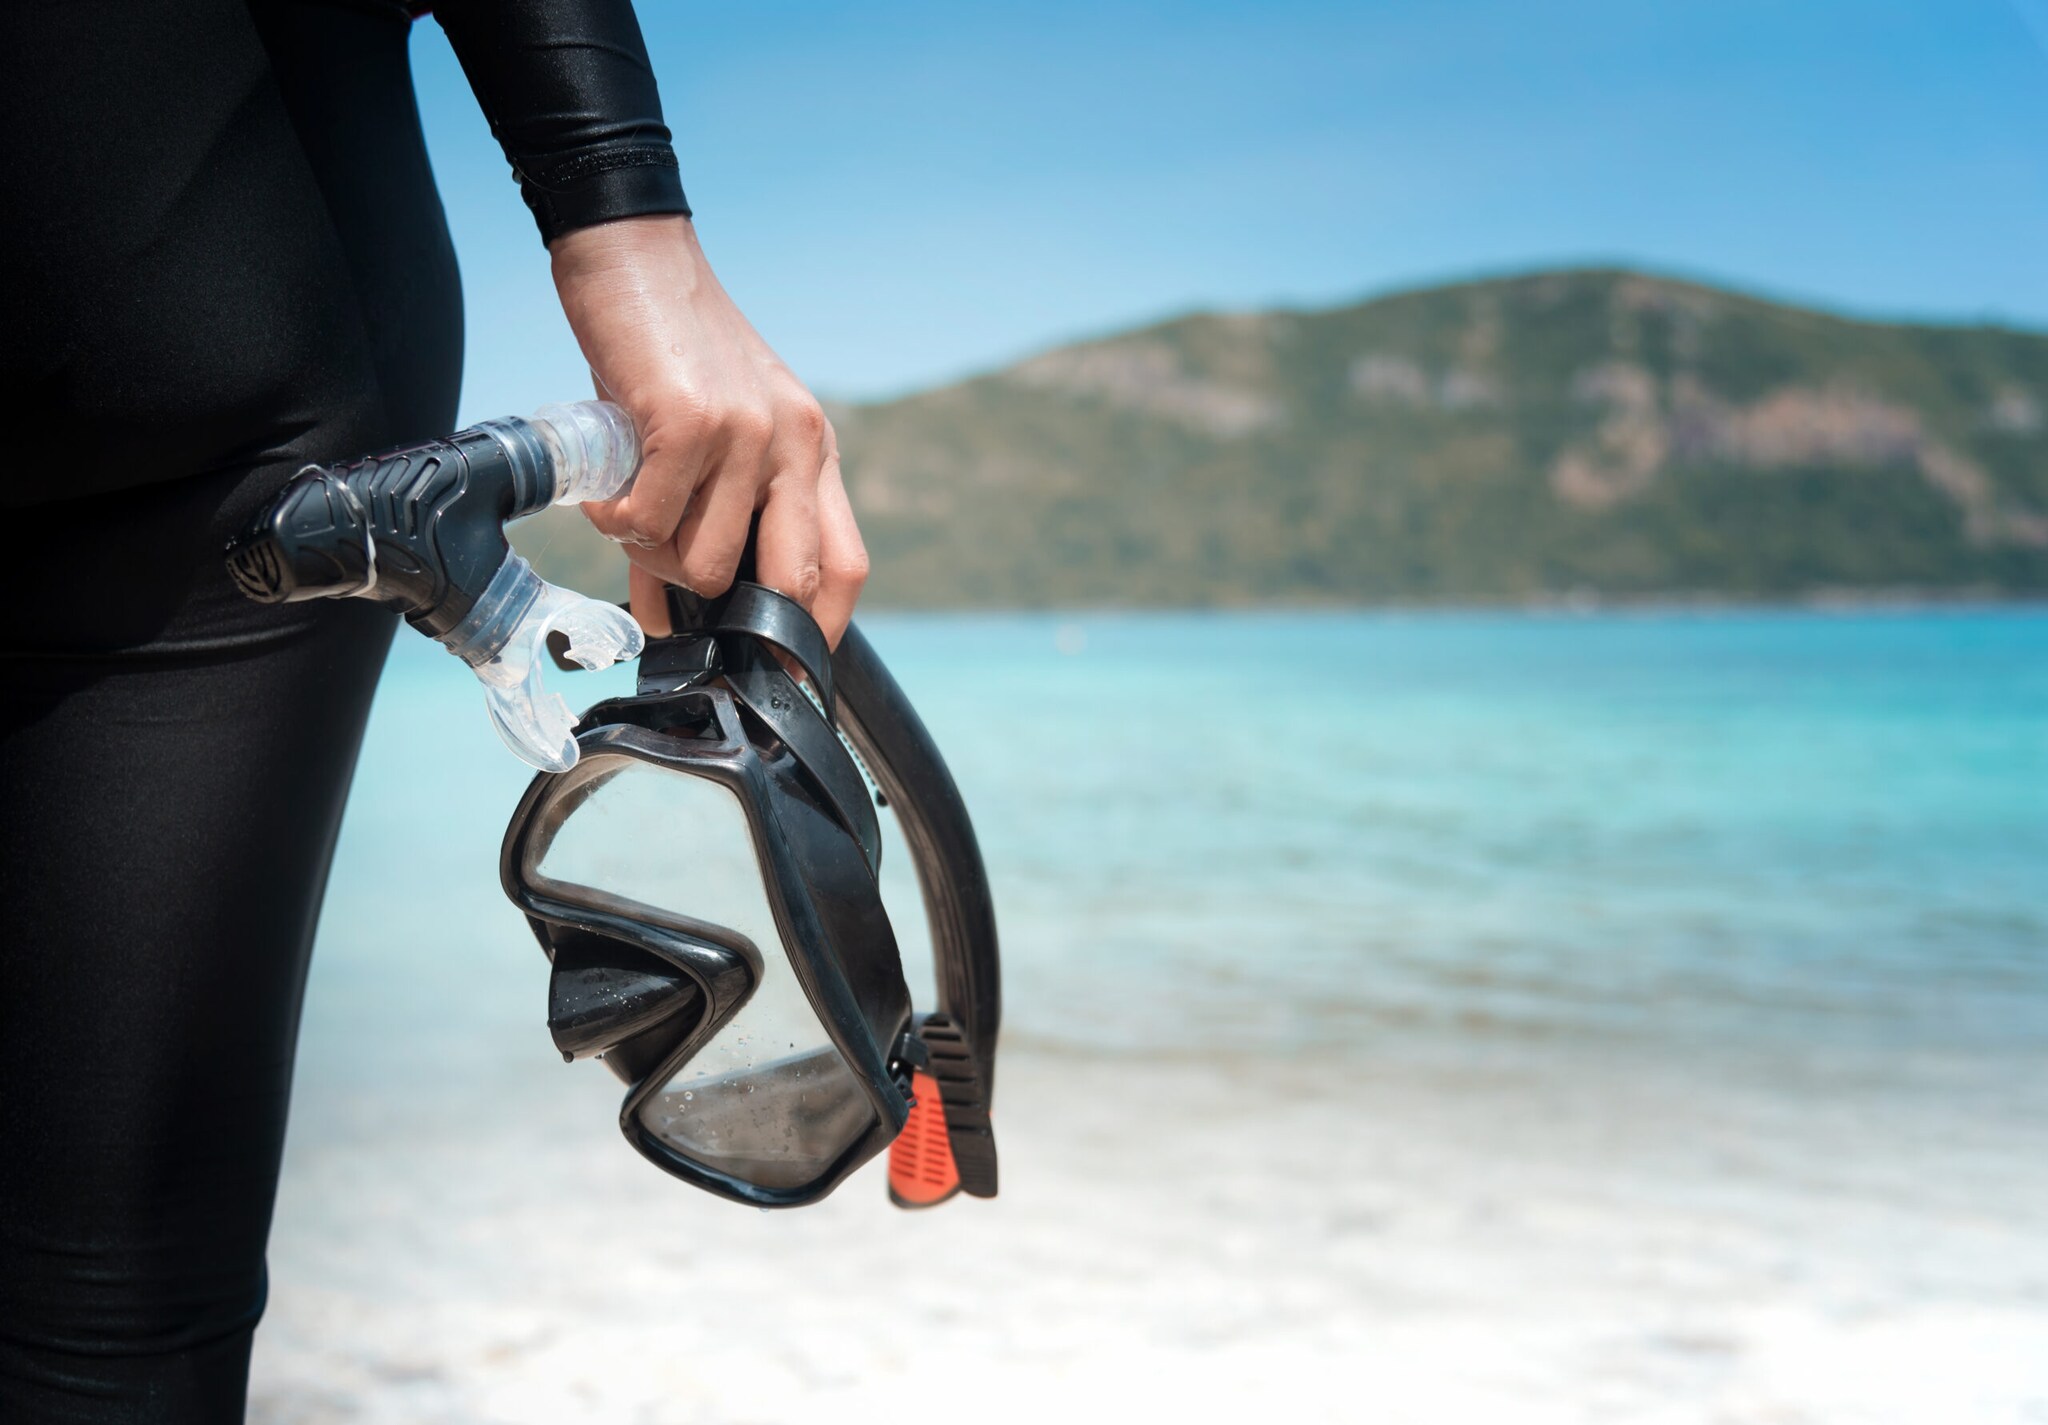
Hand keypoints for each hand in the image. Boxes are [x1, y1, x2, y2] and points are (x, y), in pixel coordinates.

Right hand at [549, 215, 868, 644]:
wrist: (634, 254)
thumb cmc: (669, 355)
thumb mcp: (714, 434)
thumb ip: (711, 517)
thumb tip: (675, 615)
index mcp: (812, 451)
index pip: (844, 567)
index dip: (816, 633)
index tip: (782, 674)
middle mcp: (794, 444)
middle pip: (789, 581)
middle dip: (736, 620)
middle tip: (681, 615)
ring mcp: (746, 433)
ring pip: (703, 563)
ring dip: (652, 559)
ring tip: (627, 514)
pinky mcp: (688, 421)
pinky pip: (647, 524)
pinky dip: (616, 525)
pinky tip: (605, 492)